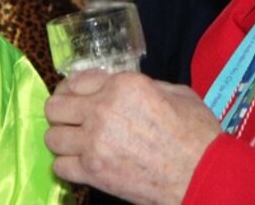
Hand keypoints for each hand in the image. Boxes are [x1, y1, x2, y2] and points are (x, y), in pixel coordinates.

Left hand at [45, 70, 220, 203]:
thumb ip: (143, 86)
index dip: (73, 89)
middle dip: (60, 111)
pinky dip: (68, 165)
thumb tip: (126, 89)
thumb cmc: (195, 132)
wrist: (201, 174)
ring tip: (75, 141)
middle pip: (55, 107)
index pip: (76, 81)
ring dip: (62, 138)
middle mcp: (102, 110)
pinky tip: (81, 162)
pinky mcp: (93, 172)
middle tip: (70, 118)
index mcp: (122, 85)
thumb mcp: (175, 92)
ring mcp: (94, 143)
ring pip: (52, 137)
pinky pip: (60, 166)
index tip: (74, 96)